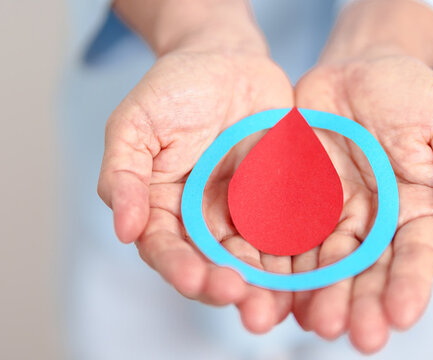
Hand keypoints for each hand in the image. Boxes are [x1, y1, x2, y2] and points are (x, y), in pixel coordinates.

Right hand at [97, 31, 295, 332]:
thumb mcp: (134, 124)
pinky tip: (310, 279)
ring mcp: (243, 217)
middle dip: (226, 289)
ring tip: (275, 310)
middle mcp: (201, 223)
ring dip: (263, 291)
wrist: (229, 59)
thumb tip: (123, 230)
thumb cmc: (174, 88)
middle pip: (211, 268)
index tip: (194, 280)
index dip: (179, 269)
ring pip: (253, 264)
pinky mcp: (281, 206)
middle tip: (245, 304)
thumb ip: (122, 175)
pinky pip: (291, 239)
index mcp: (161, 210)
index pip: (165, 250)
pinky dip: (298, 263)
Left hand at [291, 53, 432, 352]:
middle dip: (363, 305)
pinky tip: (273, 293)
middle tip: (358, 336)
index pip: (415, 256)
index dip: (410, 285)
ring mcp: (332, 218)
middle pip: (368, 273)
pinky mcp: (293, 206)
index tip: (402, 314)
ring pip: (325, 267)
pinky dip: (278, 268)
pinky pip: (283, 240)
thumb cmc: (410, 94)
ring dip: (321, 298)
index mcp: (417, 212)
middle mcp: (374, 226)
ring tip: (317, 325)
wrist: (355, 70)